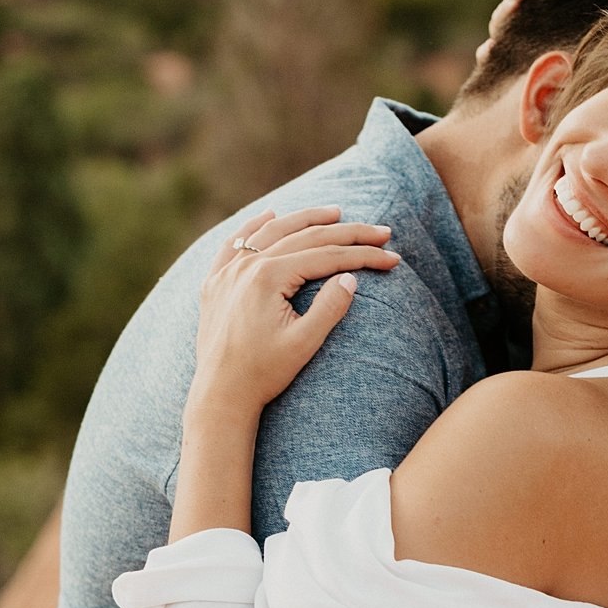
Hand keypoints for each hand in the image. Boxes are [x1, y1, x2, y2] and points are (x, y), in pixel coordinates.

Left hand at [189, 207, 399, 419]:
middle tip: (380, 231)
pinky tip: (269, 215)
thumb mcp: (304, 343)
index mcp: (268, 277)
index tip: (392, 257)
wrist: (220, 395)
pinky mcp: (214, 284)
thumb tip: (350, 277)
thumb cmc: (263, 374)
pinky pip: (234, 245)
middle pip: (304, 237)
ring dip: (304, 219)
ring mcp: (226, 273)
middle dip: (347, 233)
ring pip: (270, 232)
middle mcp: (245, 267)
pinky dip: (253, 228)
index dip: (364, 255)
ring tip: (335, 213)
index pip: (326, 256)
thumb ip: (329, 307)